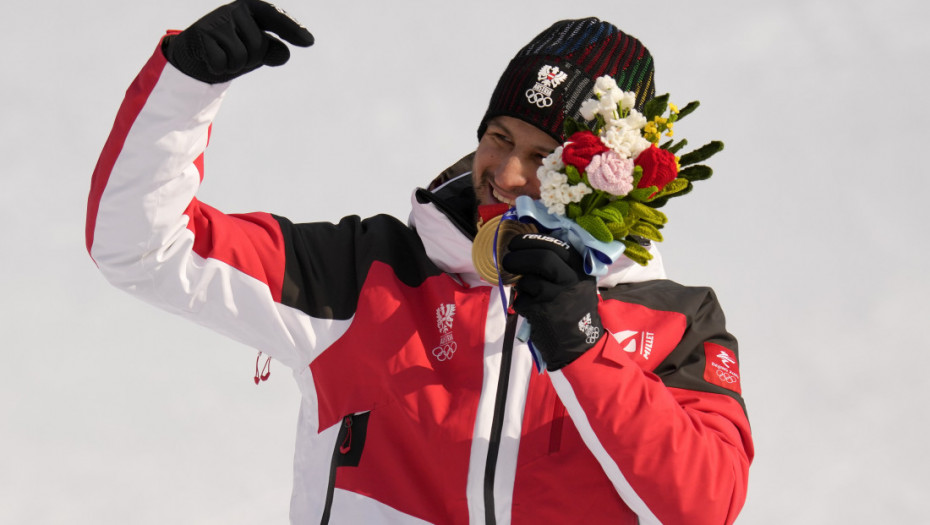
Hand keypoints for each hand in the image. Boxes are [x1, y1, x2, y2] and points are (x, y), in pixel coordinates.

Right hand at [162, 0, 313, 83]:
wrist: (198, 52)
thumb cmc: (234, 48)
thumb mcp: (258, 51)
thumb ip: (273, 51)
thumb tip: (285, 53)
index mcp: (253, 8)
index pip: (275, 16)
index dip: (292, 28)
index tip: (310, 42)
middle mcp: (235, 9)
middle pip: (258, 45)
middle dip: (251, 58)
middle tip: (237, 53)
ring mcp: (217, 19)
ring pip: (240, 57)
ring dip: (234, 65)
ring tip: (225, 55)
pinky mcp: (201, 33)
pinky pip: (222, 63)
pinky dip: (219, 68)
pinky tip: (212, 60)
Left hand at [502, 233, 602, 369]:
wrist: (580, 344)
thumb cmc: (573, 309)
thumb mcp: (576, 282)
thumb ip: (558, 265)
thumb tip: (526, 247)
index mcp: (579, 268)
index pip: (554, 245)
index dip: (530, 241)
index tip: (515, 243)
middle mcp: (571, 279)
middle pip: (542, 259)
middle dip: (519, 257)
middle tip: (507, 260)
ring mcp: (557, 296)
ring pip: (529, 280)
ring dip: (520, 285)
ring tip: (525, 291)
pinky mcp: (544, 312)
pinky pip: (522, 301)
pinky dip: (521, 303)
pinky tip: (531, 310)